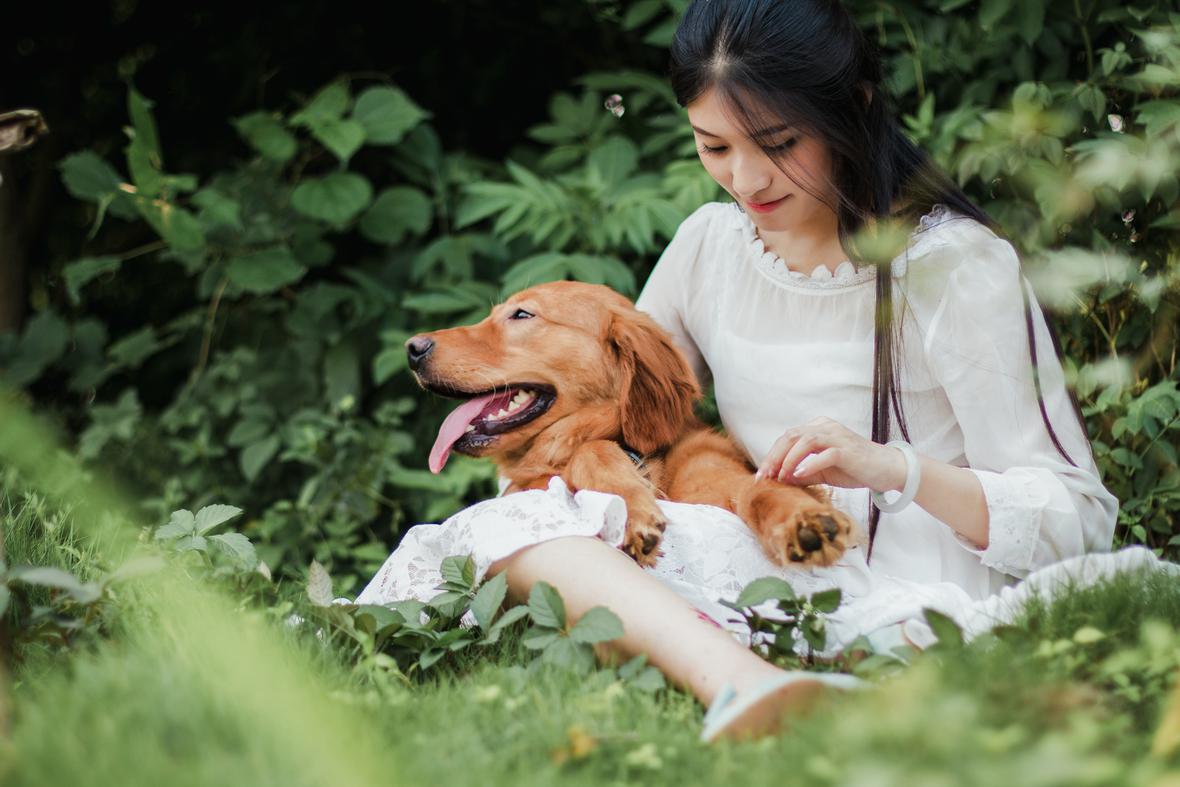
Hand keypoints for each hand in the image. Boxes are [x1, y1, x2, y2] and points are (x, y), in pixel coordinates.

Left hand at [756, 416, 906, 492]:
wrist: (887, 470)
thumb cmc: (855, 469)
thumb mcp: (824, 472)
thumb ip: (803, 473)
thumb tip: (780, 480)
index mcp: (818, 428)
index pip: (788, 437)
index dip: (772, 455)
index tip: (761, 475)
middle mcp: (826, 427)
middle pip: (792, 435)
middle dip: (775, 456)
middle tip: (765, 476)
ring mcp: (838, 436)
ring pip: (805, 440)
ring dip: (789, 459)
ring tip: (781, 476)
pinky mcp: (849, 450)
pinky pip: (826, 453)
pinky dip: (810, 464)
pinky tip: (799, 475)